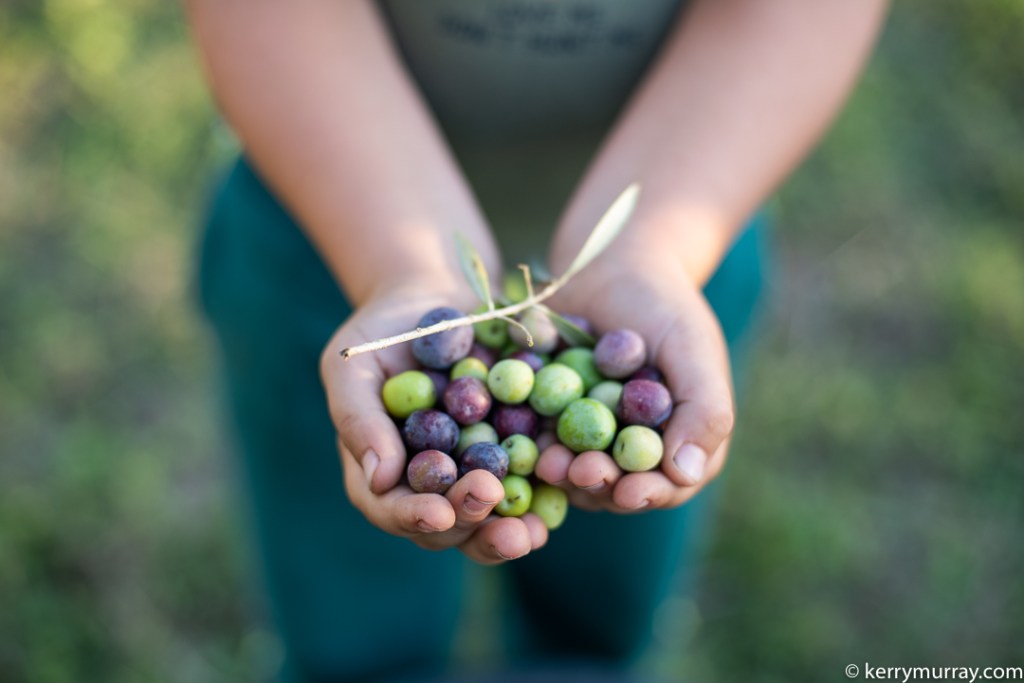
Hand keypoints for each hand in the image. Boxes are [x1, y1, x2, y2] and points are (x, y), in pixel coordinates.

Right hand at [319, 285, 548, 562]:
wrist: (436, 297)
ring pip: (491, 519)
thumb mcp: (353, 363)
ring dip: (510, 531)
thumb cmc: (381, 331)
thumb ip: (359, 418)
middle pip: (448, 524)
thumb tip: (379, 479)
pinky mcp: (516, 451)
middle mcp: (431, 484)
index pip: (392, 509)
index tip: (440, 513)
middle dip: (471, 524)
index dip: (414, 517)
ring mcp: (475, 472)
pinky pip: (535, 482)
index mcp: (385, 472)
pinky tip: (566, 492)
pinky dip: (548, 493)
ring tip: (530, 532)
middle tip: (491, 501)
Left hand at [537, 249, 734, 511]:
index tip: (628, 492)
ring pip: (569, 468)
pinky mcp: (545, 419)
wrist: (612, 265)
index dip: (646, 493)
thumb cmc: (665, 305)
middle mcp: (628, 449)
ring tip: (544, 461)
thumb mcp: (692, 349)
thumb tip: (687, 473)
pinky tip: (515, 438)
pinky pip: (533, 437)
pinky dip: (525, 440)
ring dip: (557, 471)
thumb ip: (703, 409)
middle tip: (574, 473)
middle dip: (593, 483)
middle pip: (612, 484)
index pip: (665, 484)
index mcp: (676, 442)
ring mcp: (584, 438)